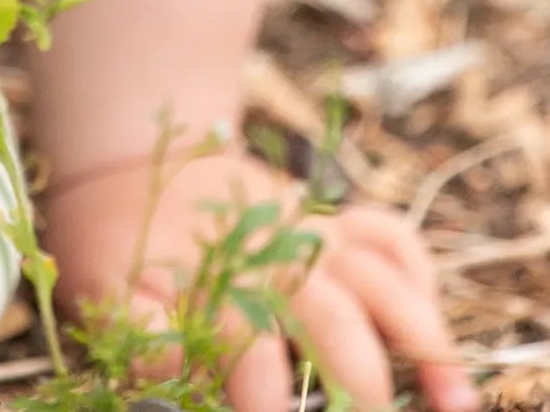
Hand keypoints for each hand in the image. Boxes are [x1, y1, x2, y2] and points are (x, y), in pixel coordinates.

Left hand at [44, 150, 477, 411]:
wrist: (125, 164)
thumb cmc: (113, 243)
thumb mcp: (101, 286)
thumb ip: (137, 331)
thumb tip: (170, 376)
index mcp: (218, 280)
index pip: (255, 355)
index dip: (265, 399)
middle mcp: (276, 256)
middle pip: (336, 324)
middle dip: (361, 385)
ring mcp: (311, 234)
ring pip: (382, 283)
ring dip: (422, 338)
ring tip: (452, 399)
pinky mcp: (329, 221)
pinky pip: (390, 237)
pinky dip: (416, 272)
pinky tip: (426, 322)